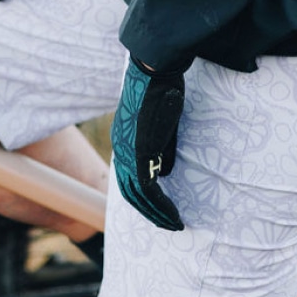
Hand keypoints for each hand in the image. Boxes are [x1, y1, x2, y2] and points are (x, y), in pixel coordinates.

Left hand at [110, 58, 185, 230]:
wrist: (154, 71)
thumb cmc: (160, 90)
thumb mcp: (160, 125)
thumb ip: (160, 150)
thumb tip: (164, 173)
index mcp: (123, 143)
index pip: (129, 178)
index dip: (143, 198)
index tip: (160, 209)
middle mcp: (121, 151)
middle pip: (130, 193)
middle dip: (150, 213)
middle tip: (168, 224)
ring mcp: (128, 153)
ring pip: (138, 196)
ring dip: (157, 214)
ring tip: (175, 225)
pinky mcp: (140, 153)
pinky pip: (149, 189)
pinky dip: (161, 206)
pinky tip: (174, 215)